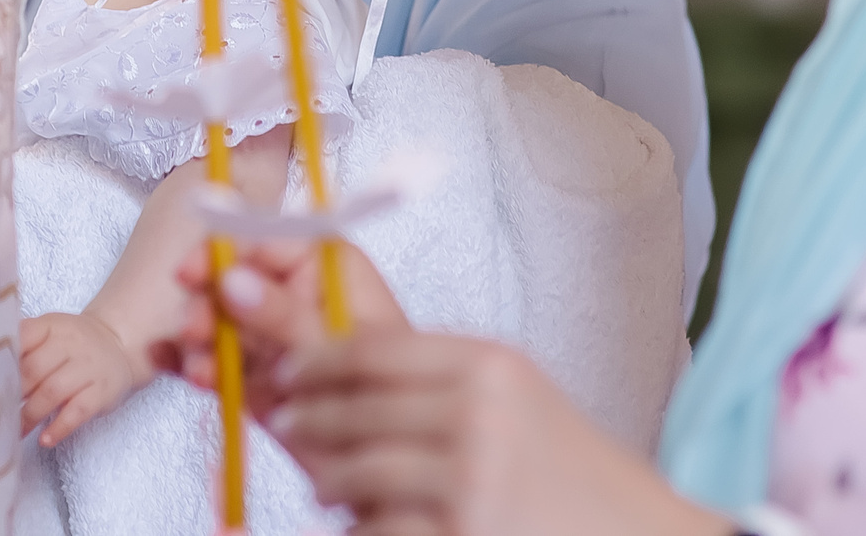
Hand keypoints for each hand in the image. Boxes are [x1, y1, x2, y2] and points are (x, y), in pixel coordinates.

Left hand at [20, 311, 147, 446]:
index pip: (23, 336)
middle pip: (34, 368)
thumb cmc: (72, 345)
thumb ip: (22, 345)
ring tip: (15, 430)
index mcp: (52, 326)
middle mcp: (71, 343)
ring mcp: (89, 368)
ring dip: (30, 414)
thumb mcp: (50, 333)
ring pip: (53, 391)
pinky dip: (60, 427)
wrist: (117, 344)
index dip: (3, 358)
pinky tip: (45, 440)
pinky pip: (79, 411)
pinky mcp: (102, 392)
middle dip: (12, 393)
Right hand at [158, 240, 407, 419]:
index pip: (268, 241)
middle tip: (193, 328)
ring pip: (220, 320)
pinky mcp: (255, 374)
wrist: (388, 465)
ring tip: (200, 365)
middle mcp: (295, 295)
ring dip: (200, 339)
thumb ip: (285, 315)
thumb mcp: (339, 349)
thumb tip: (232, 279)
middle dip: (207, 303)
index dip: (225, 252)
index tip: (193, 271)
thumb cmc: (388, 395)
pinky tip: (192, 374)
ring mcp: (272, 335)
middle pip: (234, 278)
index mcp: (327, 268)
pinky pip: (217, 360)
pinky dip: (198, 364)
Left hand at [266, 333, 725, 535]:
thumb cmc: (577, 477)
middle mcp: (479, 414)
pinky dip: (361, 530)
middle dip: (310, 418)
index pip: (375, 347)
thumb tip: (346, 372)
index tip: (291, 368)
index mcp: (492, 365)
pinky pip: (378, 529)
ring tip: (326, 484)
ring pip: (358, 472)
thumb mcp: (521, 402)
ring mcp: (470, 481)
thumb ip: (447, 382)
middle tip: (288, 423)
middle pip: (355, 407)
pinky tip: (363, 526)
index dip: (319, 358)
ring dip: (329, 480)